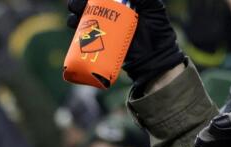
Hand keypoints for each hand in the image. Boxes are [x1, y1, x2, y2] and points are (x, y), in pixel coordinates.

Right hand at [66, 0, 184, 84]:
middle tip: (76, 5)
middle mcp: (112, 14)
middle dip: (80, 3)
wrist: (155, 56)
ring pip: (85, 17)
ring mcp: (106, 28)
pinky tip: (73, 23)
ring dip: (75, 13)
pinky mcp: (103, 43)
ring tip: (74, 13)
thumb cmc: (158, 30)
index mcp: (122, 3)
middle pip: (91, 5)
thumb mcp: (153, 8)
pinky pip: (86, 35)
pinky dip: (76, 28)